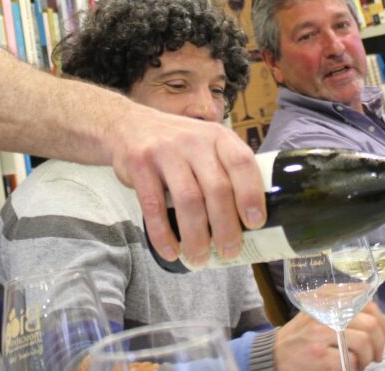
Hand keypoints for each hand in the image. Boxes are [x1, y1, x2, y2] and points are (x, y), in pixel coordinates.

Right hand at [109, 104, 266, 266]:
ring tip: (199, 258)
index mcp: (218, 137)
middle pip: (217, 188)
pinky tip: (170, 251)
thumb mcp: (206, 145)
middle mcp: (195, 141)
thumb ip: (225, 170)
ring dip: (196, 235)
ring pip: (188, 200)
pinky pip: (153, 206)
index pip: (241, 162)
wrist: (128, 126)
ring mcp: (166, 152)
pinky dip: (163, 234)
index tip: (255, 223)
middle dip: (225, 226)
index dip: (251, 194)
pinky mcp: (140, 164)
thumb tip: (249, 220)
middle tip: (229, 252)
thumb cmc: (178, 145)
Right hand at [273, 303, 384, 370]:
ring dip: (368, 357)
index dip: (381, 320)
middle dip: (379, 342)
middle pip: (370, 323)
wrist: (273, 354)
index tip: (382, 333)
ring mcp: (322, 333)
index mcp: (327, 297)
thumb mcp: (319, 313)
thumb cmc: (300, 335)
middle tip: (376, 354)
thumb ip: (344, 310)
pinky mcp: (320, 356)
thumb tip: (379, 321)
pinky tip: (349, 368)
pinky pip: (350, 360)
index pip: (366, 301)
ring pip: (363, 341)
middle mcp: (325, 310)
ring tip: (363, 363)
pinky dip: (355, 367)